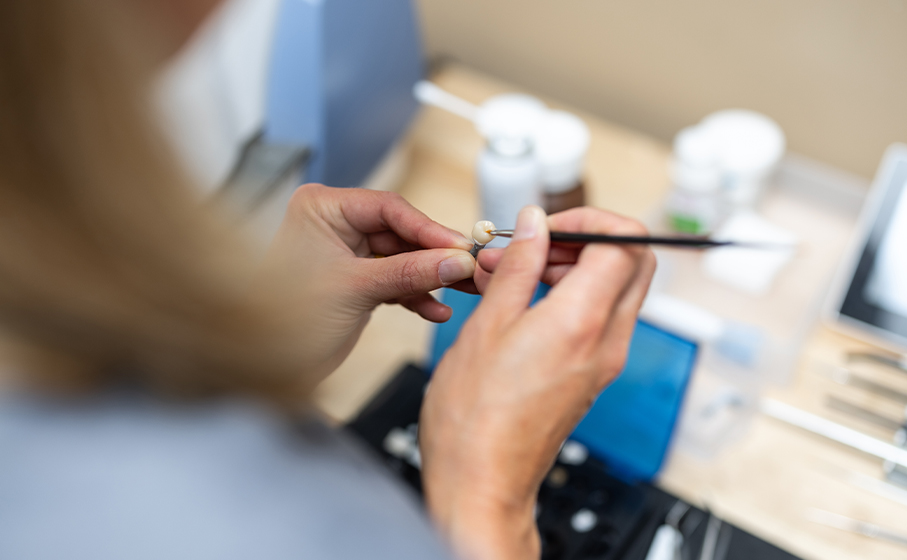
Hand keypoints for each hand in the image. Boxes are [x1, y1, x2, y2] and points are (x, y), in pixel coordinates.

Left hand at [262, 184, 476, 380]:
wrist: (262, 367)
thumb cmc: (285, 319)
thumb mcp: (356, 290)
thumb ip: (409, 272)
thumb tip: (456, 260)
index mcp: (322, 208)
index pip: (388, 208)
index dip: (428, 228)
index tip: (460, 246)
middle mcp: (334, 224)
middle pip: (400, 232)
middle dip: (434, 256)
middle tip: (469, 269)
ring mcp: (346, 253)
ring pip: (402, 259)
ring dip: (430, 279)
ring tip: (462, 292)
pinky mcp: (355, 281)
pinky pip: (394, 281)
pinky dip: (414, 296)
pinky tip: (436, 311)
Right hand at [419, 206, 655, 559]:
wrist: (482, 481)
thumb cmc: (475, 417)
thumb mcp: (488, 323)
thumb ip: (518, 265)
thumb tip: (534, 223)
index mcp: (583, 321)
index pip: (626, 241)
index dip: (589, 220)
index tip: (549, 226)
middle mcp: (607, 341)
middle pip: (631, 261)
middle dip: (584, 239)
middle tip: (531, 246)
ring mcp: (604, 361)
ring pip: (613, 288)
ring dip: (571, 267)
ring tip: (511, 274)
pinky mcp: (592, 374)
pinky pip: (597, 317)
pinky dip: (568, 296)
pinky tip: (519, 302)